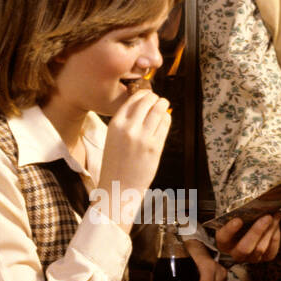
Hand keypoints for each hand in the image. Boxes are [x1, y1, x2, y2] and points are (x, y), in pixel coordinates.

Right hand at [98, 90, 171, 228]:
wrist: (118, 187)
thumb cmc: (116, 162)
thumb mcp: (114, 137)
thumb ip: (127, 122)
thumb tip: (144, 104)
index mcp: (116, 124)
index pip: (133, 99)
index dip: (144, 94)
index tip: (149, 95)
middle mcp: (129, 128)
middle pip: (148, 101)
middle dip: (155, 98)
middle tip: (158, 100)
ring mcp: (143, 138)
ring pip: (159, 110)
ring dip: (163, 105)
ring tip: (164, 105)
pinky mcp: (155, 147)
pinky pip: (165, 124)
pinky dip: (167, 119)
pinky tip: (165, 120)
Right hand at [213, 211, 280, 263]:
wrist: (249, 227)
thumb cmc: (241, 219)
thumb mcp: (235, 214)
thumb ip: (239, 211)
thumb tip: (253, 201)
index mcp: (224, 242)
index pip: (223, 238)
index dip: (230, 230)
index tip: (238, 220)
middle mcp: (236, 253)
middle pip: (244, 248)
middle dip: (257, 232)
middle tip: (267, 217)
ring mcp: (250, 258)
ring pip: (260, 249)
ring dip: (270, 230)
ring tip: (276, 215)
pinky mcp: (265, 258)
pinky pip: (272, 250)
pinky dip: (276, 235)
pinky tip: (277, 222)